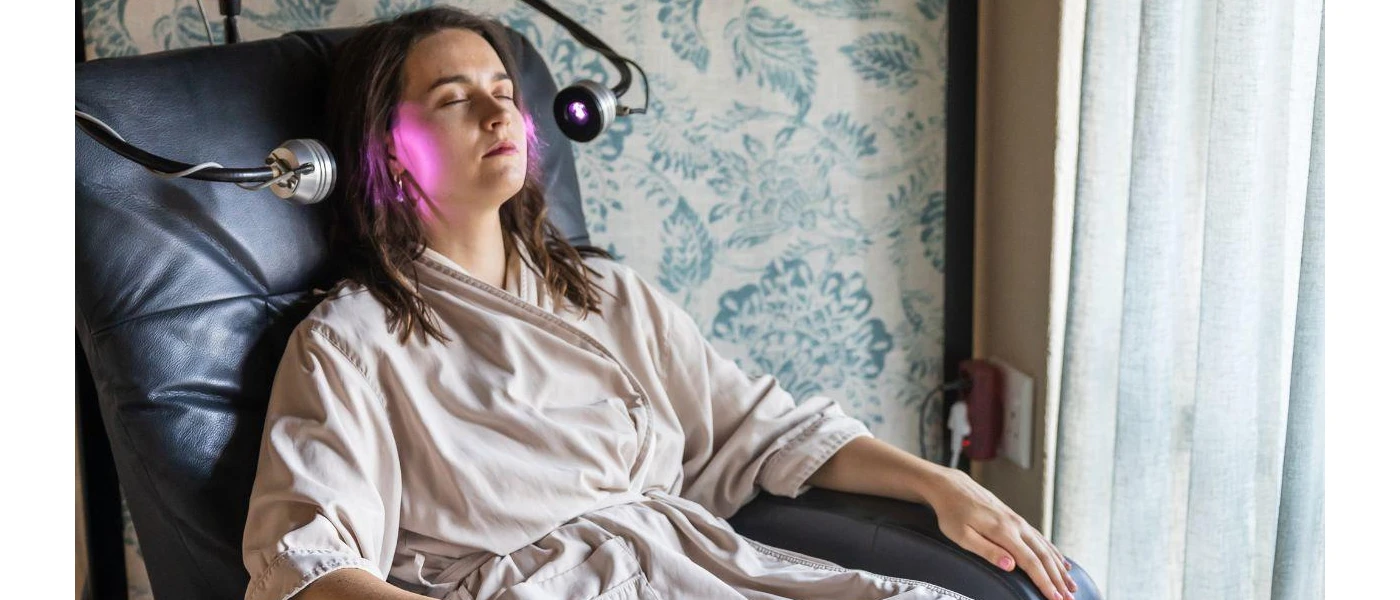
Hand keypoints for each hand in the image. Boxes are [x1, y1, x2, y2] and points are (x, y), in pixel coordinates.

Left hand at [920, 467, 1076, 599]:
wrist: (951, 487)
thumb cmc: (952, 513)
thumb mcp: (962, 535)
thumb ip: (987, 550)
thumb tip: (1011, 565)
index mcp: (1003, 531)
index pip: (1030, 562)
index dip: (1044, 582)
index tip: (1055, 598)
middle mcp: (1016, 525)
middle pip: (1043, 557)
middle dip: (1058, 580)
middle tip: (1069, 599)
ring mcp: (1018, 521)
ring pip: (1045, 548)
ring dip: (1060, 568)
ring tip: (1071, 585)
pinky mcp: (1016, 519)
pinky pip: (1040, 539)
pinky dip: (1054, 552)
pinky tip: (1062, 562)